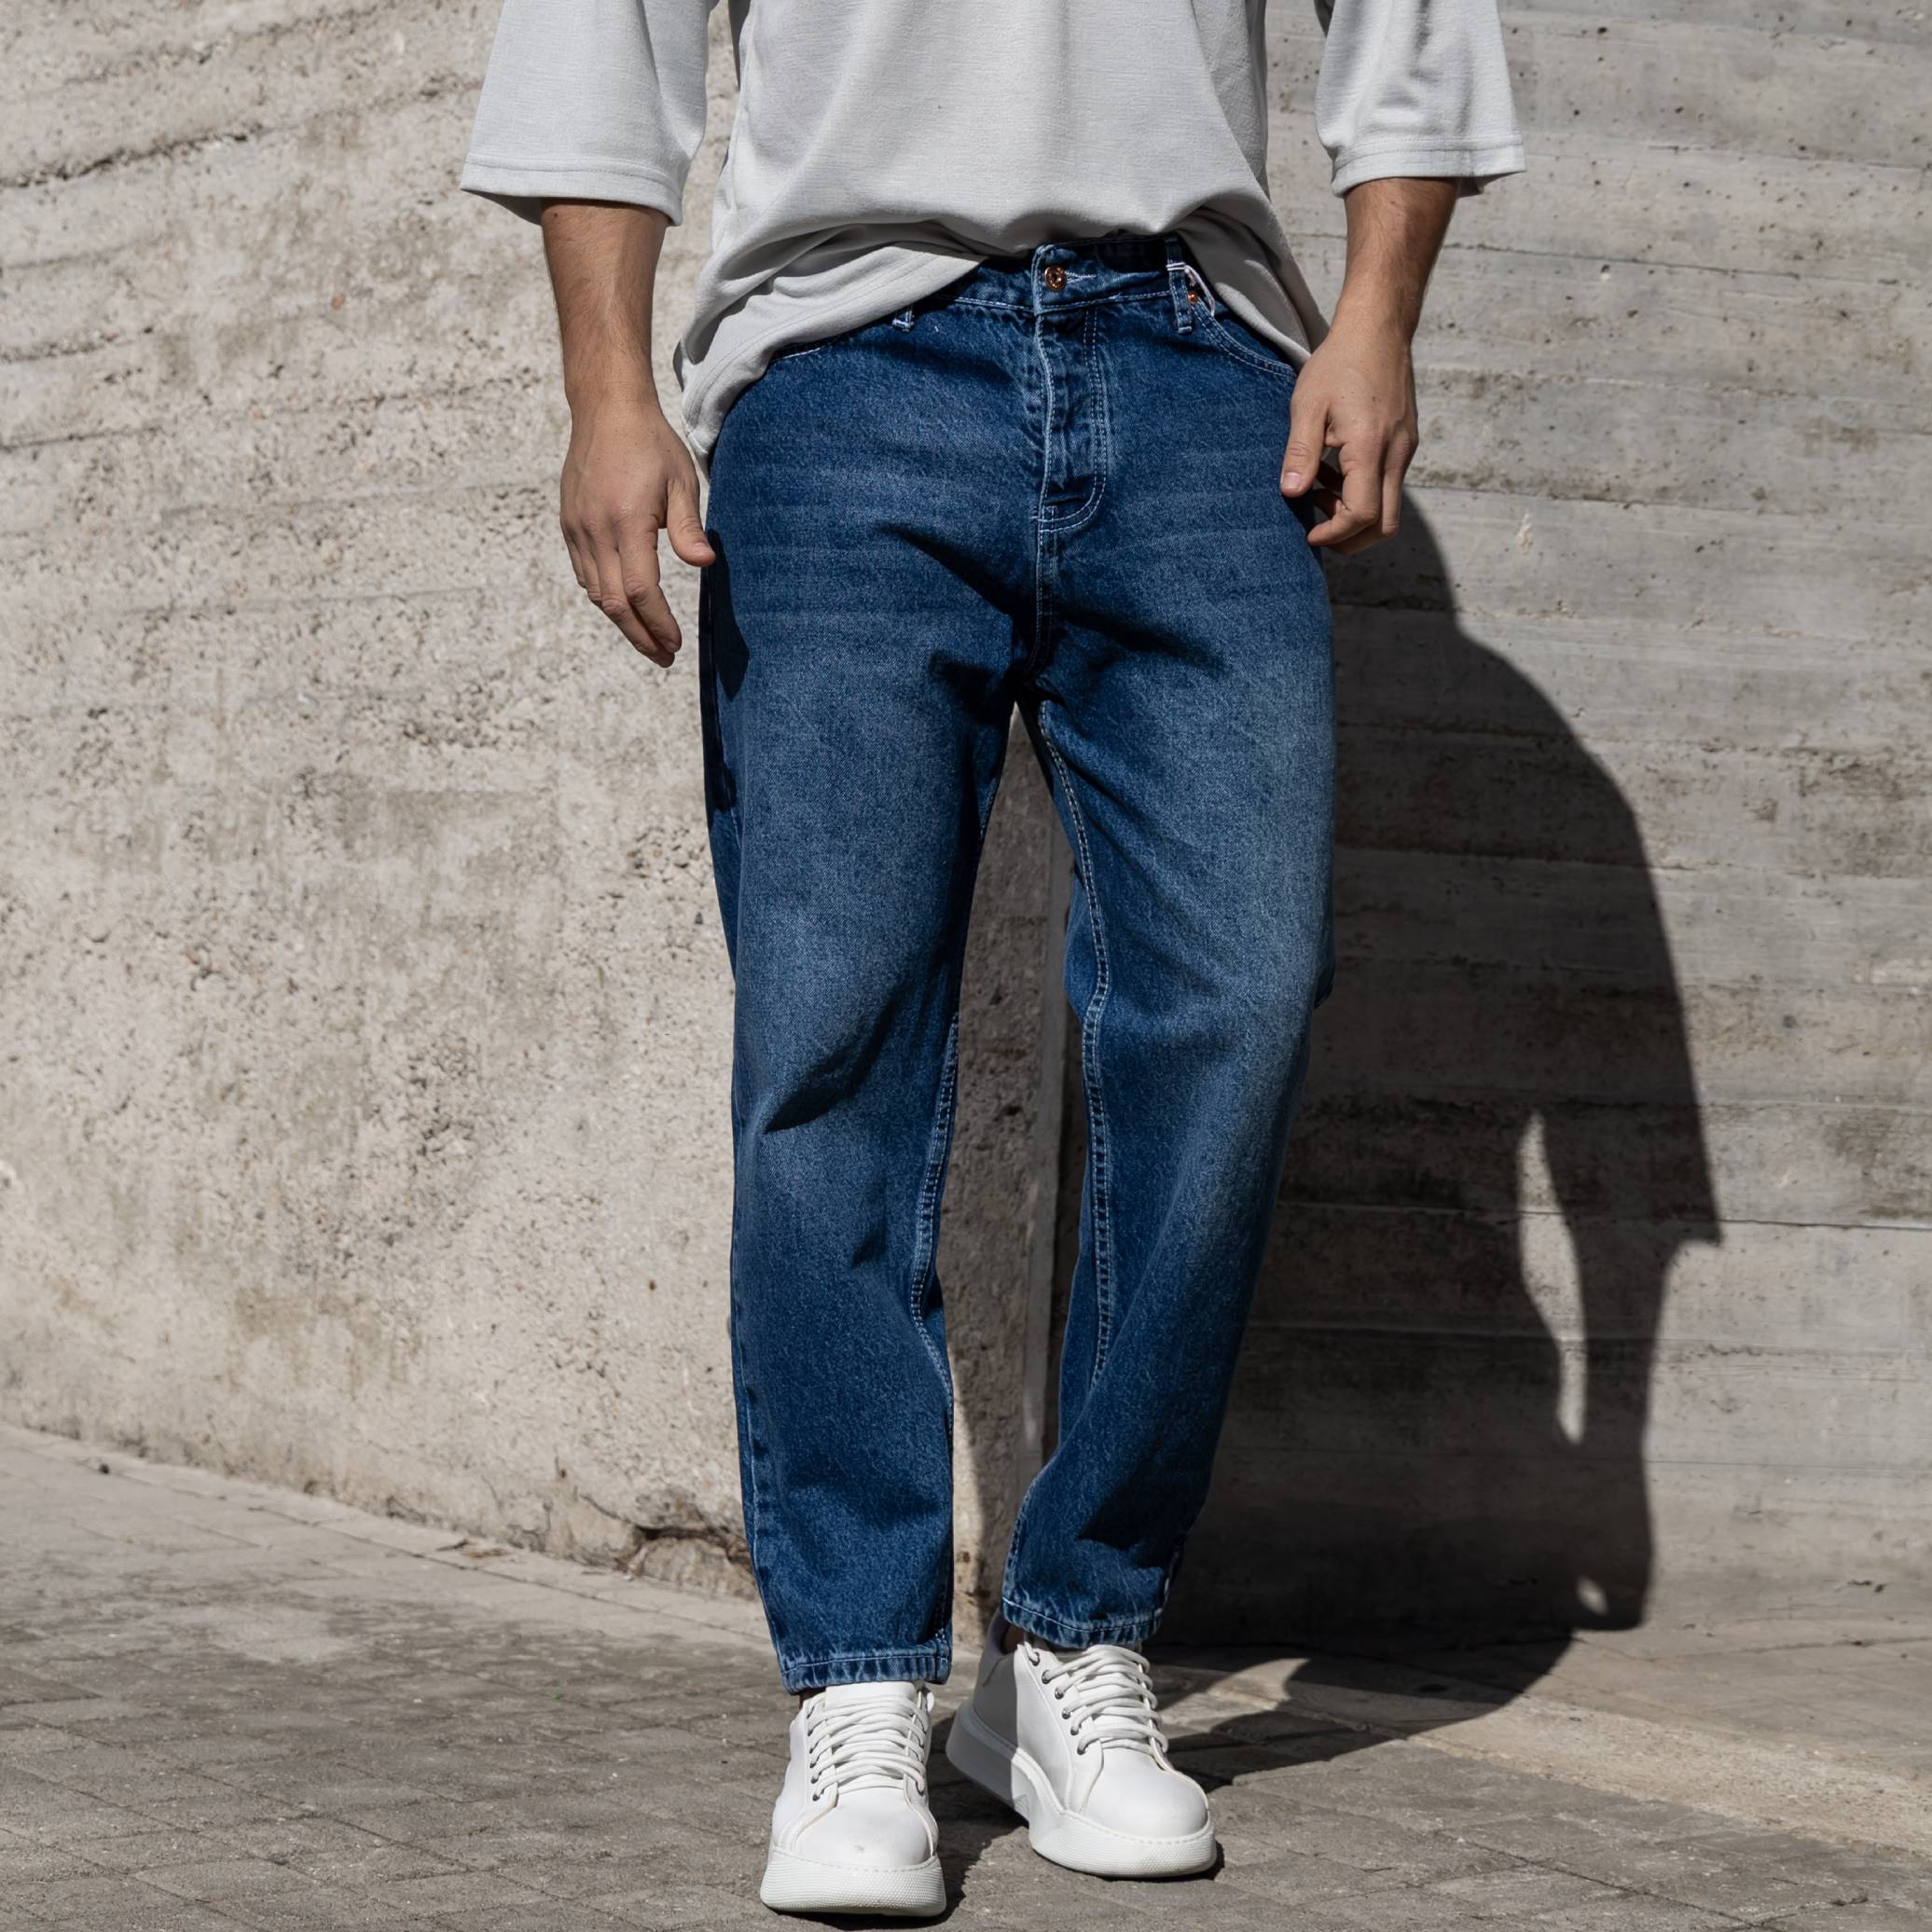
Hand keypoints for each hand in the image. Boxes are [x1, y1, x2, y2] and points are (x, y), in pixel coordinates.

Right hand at [559, 400, 714, 666]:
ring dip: (622, 621)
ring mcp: (577, 528)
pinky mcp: (569, 524)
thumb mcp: (681, 481)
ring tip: (649, 639)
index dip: (657, 623)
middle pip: (614, 603)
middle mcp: (595, 530)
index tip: (675, 643)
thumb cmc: (651, 444)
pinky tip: (625, 606)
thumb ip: (688, 527)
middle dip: (640, 636)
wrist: (606, 410)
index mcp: (626, 521)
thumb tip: (704, 564)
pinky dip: (605, 597)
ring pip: (595, 593)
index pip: (639, 591)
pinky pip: (585, 574)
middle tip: (664, 657)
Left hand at [1280, 317, 1417, 554]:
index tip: (1309, 534)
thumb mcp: (1307, 406)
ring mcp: (1404, 450)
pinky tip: (1334, 472)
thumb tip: (1290, 493)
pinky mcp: (1405, 444)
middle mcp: (1395, 455)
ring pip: (1389, 508)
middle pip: (1385, 525)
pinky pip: (1388, 485)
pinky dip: (1363, 493)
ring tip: (1319, 492)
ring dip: (1355, 515)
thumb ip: (1300, 452)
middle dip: (1351, 540)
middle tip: (1317, 530)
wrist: (1378, 329)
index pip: (1362, 515)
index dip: (1335, 534)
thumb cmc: (1339, 363)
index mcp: (1370, 448)